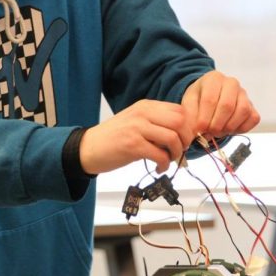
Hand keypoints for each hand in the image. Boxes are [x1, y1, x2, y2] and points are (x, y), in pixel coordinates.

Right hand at [79, 100, 194, 174]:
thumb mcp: (136, 122)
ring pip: (172, 138)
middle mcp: (142, 113)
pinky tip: (158, 168)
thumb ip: (156, 123)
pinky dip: (164, 165)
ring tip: (168, 161)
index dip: (188, 127)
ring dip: (175, 154)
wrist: (88, 148)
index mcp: (146, 106)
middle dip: (185, 139)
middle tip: (179, 151)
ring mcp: (137, 128)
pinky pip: (160, 155)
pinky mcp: (132, 145)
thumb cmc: (114, 137)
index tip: (184, 140)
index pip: (179, 110)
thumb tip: (181, 135)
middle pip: (180, 122)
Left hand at [181, 71, 259, 139]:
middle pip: (227, 106)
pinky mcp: (252, 106)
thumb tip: (196, 134)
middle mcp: (231, 83)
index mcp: (214, 78)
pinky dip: (241, 128)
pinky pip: (253, 118)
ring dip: (229, 127)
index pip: (210, 100)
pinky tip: (229, 129)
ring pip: (243, 111)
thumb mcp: (188, 103)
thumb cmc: (199, 99)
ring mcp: (244, 94)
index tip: (199, 130)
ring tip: (218, 132)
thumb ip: (190, 116)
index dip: (204, 118)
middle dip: (216, 125)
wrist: (209, 98)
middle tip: (209, 133)